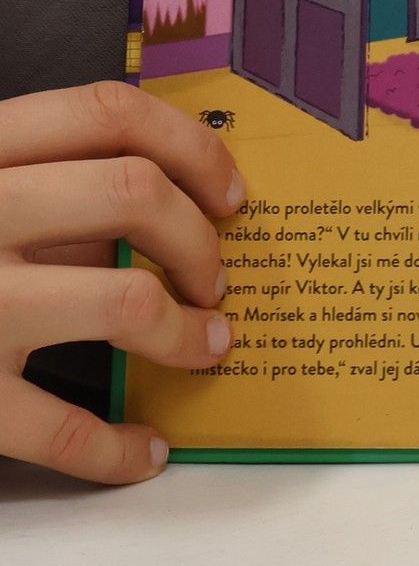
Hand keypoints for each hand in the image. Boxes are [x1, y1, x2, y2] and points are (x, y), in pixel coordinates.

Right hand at [1, 82, 242, 481]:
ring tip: (208, 345)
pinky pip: (62, 428)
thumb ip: (41, 192)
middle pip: (134, 194)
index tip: (230, 191)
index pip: (107, 113)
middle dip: (200, 239)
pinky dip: (119, 449)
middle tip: (218, 277)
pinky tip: (144, 453)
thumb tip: (168, 202)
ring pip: (123, 300)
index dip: (192, 146)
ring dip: (187, 331)